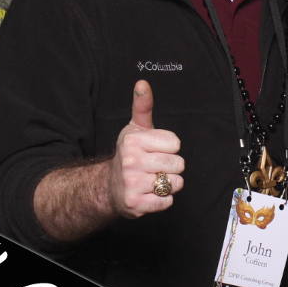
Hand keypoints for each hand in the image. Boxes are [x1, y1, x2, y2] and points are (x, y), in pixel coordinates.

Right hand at [108, 80, 184, 216]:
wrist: (109, 187)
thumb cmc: (130, 155)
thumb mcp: (135, 129)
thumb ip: (143, 106)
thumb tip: (142, 83)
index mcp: (133, 140)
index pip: (175, 143)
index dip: (169, 148)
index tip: (155, 150)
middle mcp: (130, 160)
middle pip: (178, 164)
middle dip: (171, 168)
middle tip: (154, 168)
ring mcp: (131, 183)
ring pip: (174, 183)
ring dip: (168, 184)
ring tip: (153, 181)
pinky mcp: (135, 203)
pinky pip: (167, 201)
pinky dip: (163, 200)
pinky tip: (149, 194)